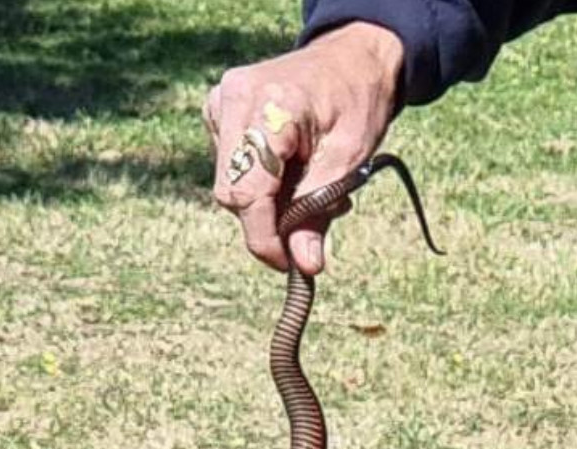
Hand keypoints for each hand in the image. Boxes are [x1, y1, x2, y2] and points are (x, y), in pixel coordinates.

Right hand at [205, 23, 404, 273]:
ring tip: (312, 184)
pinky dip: (262, 181)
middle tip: (317, 216)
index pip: (247, 192)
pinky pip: (231, 167)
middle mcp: (234, 99)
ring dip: (269, 201)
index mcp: (270, 105)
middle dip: (270, 219)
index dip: (265, 238)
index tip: (290, 264)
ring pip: (231, 184)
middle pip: (234, 192)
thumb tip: (304, 265)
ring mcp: (221, 102)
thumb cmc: (358, 98)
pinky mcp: (218, 110)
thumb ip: (317, 211)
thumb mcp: (349, 157)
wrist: (353, 55)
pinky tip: (291, 167)